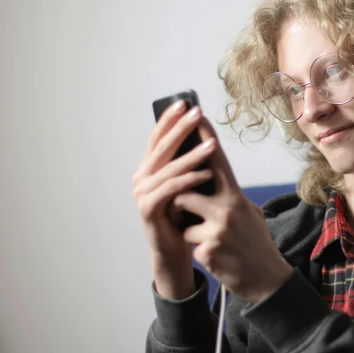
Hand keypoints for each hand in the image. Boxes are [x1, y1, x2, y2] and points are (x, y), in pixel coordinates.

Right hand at [132, 101, 216, 298]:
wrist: (175, 250)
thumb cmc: (183, 215)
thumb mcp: (187, 185)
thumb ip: (188, 164)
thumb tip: (205, 136)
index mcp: (149, 168)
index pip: (158, 138)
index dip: (169, 120)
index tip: (184, 103)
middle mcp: (141, 177)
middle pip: (161, 147)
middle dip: (180, 129)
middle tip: (196, 113)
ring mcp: (142, 194)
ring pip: (168, 168)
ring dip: (191, 155)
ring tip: (211, 145)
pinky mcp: (148, 210)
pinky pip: (169, 190)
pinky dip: (188, 180)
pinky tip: (205, 174)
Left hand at [173, 117, 293, 303]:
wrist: (267, 280)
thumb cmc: (255, 244)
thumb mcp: (250, 213)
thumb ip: (228, 196)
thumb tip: (209, 179)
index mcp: (236, 196)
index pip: (217, 161)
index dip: (204, 137)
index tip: (194, 116)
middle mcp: (228, 208)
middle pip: (186, 187)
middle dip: (179, 195)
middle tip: (182, 204)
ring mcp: (218, 229)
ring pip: (181, 215)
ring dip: (186, 226)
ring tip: (205, 236)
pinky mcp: (208, 249)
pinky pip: (187, 241)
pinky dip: (196, 248)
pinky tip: (215, 257)